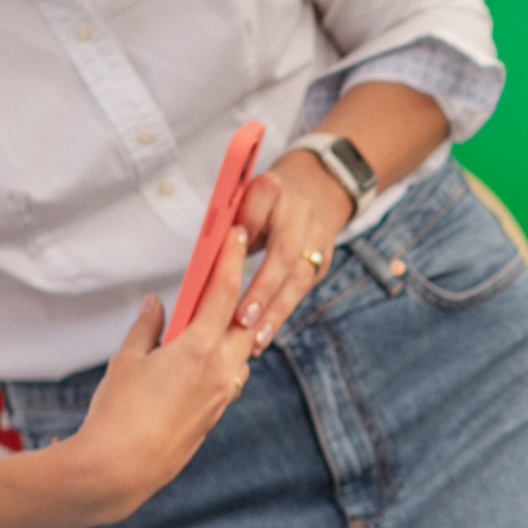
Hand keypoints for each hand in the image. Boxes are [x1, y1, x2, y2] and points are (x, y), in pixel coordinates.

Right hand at [61, 258, 257, 521]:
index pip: (224, 291)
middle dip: (242, 293)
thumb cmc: (118, 412)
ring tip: (224, 311)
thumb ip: (147, 327)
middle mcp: (221, 369)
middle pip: (244, 319)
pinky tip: (210, 355)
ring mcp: (222, 394)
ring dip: (236, 330)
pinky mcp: (215, 414)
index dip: (231, 258)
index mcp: (199, 348)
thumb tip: (155, 303)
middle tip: (236, 269)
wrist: (122, 469)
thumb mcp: (127, 360)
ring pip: (241, 351)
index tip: (236, 234)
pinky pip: (230, 377)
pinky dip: (226, 359)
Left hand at [233, 151, 359, 351]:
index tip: (230, 250)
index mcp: (272, 188)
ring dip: (275, 311)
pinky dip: (280, 315)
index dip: (246, 226)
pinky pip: (302, 292)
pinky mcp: (323, 260)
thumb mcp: (241, 201)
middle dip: (262, 288)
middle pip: (284, 252)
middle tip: (241, 319)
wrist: (312, 194)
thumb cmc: (259, 205)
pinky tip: (262, 336)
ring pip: (298, 278)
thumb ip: (226, 224)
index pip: (258, 204)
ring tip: (254, 339)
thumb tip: (204, 266)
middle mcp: (299, 211)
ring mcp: (317, 237)